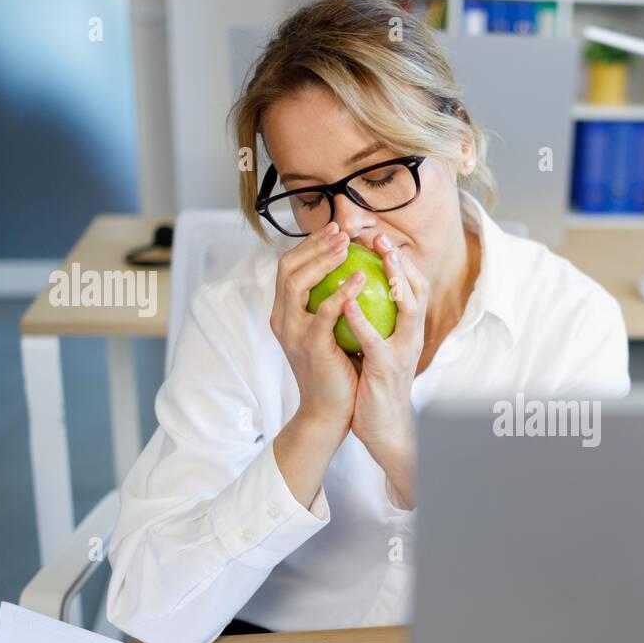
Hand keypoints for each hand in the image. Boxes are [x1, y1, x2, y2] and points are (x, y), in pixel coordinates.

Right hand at [269, 222, 362, 506]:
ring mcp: (293, 333)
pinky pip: (325, 312)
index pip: (288, 268)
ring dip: (323, 259)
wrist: (330, 412)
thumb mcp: (331, 332)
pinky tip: (361, 278)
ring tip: (348, 246)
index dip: (309, 245)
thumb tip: (352, 273)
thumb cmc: (337, 370)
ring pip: (298, 283)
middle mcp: (282, 319)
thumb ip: (332, 305)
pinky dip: (342, 292)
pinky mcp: (311, 347)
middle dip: (313, 244)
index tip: (335, 230)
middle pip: (287, 267)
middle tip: (342, 229)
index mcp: (285, 313)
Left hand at [339, 233, 429, 507]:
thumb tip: (355, 287)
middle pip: (417, 289)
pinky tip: (345, 303)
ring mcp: (404, 352)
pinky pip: (376, 341)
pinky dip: (362, 321)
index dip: (400, 258)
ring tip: (377, 257)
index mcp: (407, 328)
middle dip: (402, 259)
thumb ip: (372, 317)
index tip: (380, 234)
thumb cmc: (373, 383)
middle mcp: (412, 336)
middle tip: (381, 234)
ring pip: (409, 309)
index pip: (412, 285)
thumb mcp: (376, 344)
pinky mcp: (388, 370)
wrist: (381, 426)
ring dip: (396, 280)